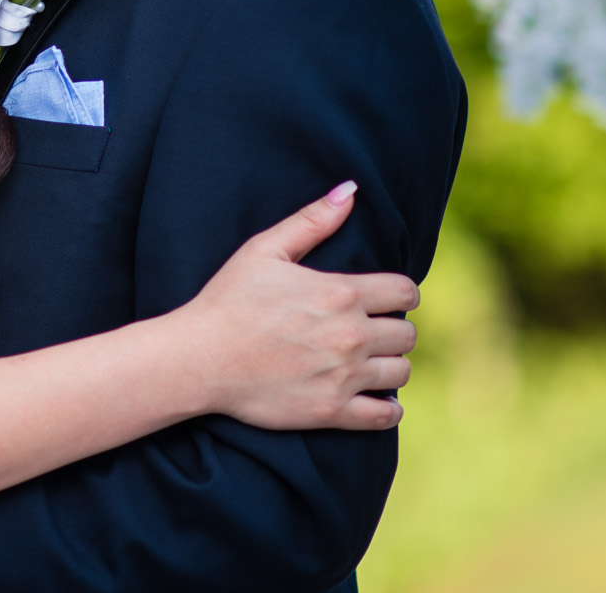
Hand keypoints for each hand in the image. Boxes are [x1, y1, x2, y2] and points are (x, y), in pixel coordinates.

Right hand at [176, 181, 419, 430]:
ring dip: (390, 366)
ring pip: (401, 373)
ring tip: (368, 363)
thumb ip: (312, 220)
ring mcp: (344, 376)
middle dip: (393, 329)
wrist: (199, 358)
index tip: (387, 300)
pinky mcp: (333, 411)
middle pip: (407, 335)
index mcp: (341, 293)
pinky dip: (387, 409)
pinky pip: (385, 416)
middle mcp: (351, 335)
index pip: (405, 292)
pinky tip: (373, 398)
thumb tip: (350, 190)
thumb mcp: (264, 250)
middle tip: (370, 331)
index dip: (401, 294)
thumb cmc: (228, 300)